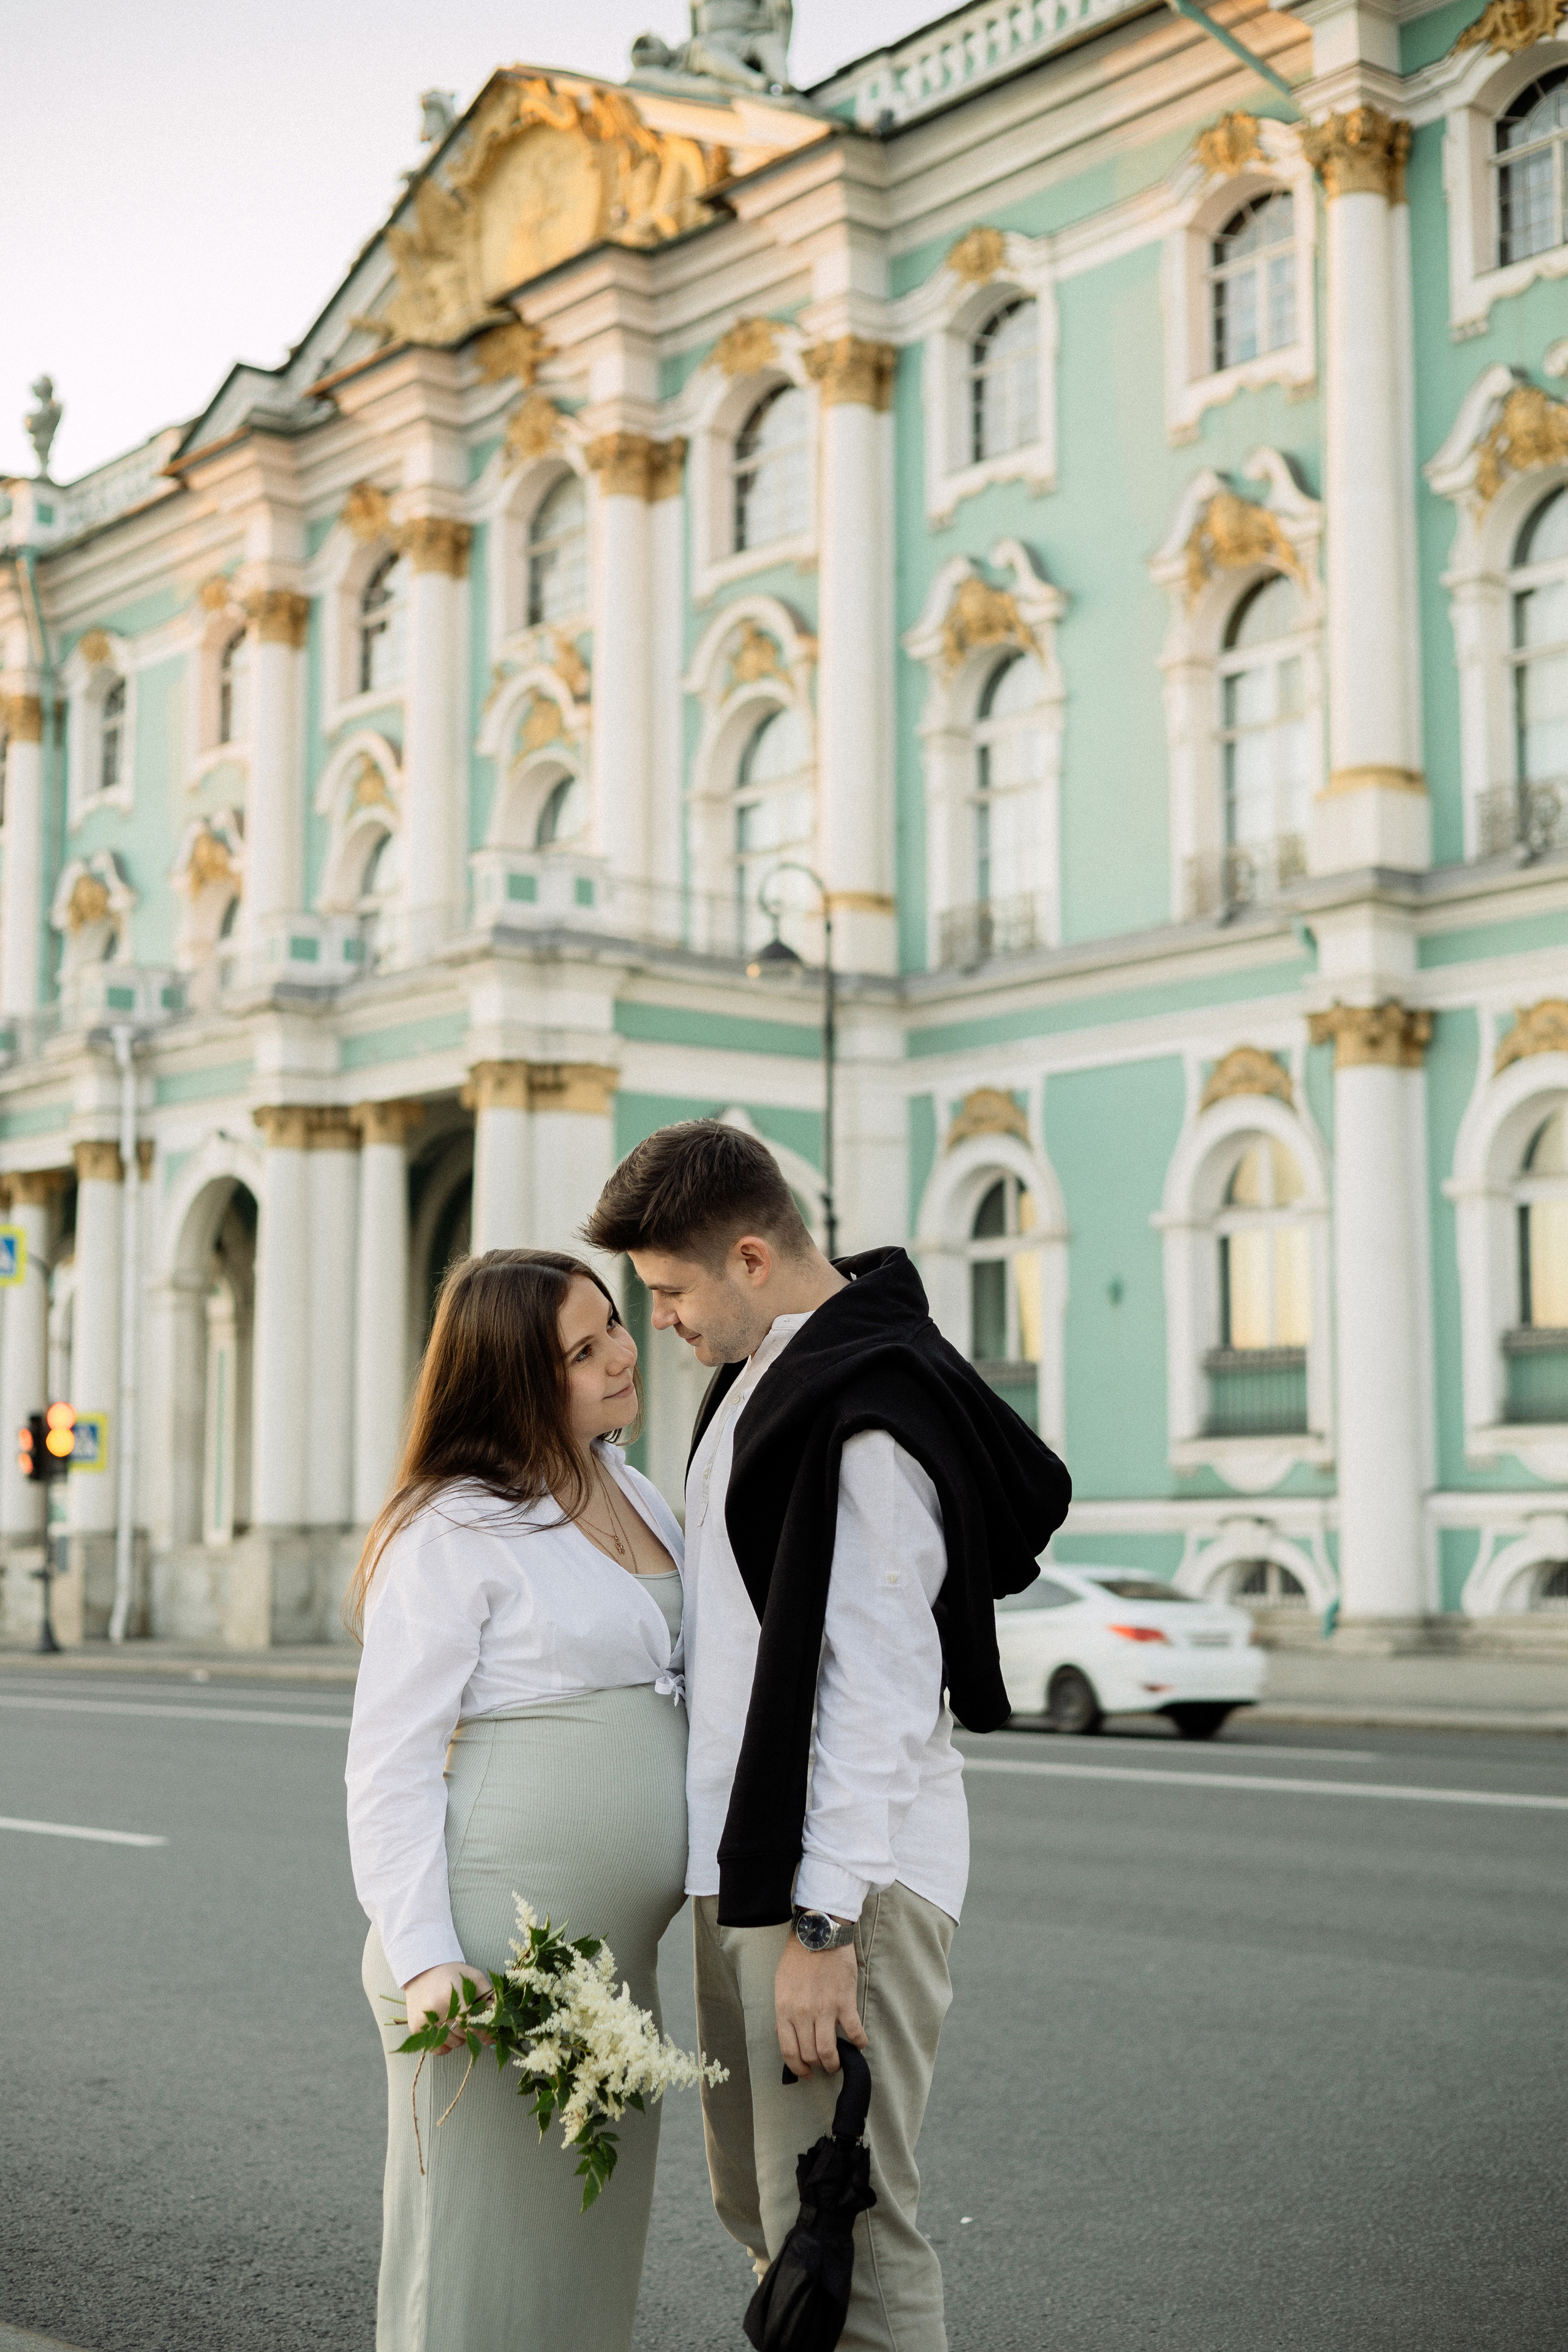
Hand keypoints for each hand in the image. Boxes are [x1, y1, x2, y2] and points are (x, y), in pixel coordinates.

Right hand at [401, 1961, 486, 2053]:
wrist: (422, 1971)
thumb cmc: (452, 1974)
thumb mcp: (475, 1978)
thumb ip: (489, 1997)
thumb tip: (498, 2020)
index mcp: (451, 1994)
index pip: (472, 2024)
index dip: (484, 2033)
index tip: (492, 2037)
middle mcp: (435, 2009)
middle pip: (463, 2035)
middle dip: (473, 2032)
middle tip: (474, 2023)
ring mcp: (423, 2020)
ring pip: (452, 2043)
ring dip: (460, 2037)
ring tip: (457, 2021)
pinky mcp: (416, 2028)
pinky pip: (438, 2049)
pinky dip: (446, 2044)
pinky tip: (447, 2030)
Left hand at [774, 1934, 866, 2077]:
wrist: (819, 1935)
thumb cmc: (797, 1959)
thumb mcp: (781, 1986)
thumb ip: (783, 2012)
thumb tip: (785, 2034)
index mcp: (785, 2010)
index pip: (789, 2051)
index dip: (797, 2068)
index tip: (804, 2073)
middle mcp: (803, 2014)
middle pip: (810, 2055)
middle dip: (817, 2066)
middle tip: (822, 2065)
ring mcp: (825, 2009)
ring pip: (829, 2052)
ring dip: (834, 2063)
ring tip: (837, 2062)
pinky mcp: (845, 2002)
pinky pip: (854, 2032)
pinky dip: (858, 2042)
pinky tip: (859, 2043)